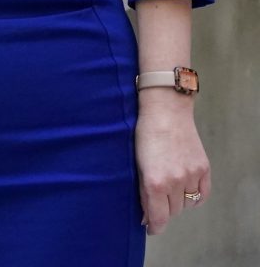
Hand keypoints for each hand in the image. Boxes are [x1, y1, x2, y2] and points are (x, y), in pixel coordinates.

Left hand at [135, 92, 210, 233]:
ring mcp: (191, 175)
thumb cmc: (143, 134)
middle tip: (156, 202)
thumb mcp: (136, 163)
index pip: (158, 217)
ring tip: (169, 191)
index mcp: (154, 182)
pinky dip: (195, 197)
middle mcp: (174, 182)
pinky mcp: (204, 169)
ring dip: (178, 203)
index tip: (151, 228)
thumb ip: (142, 189)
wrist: (165, 111)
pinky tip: (186, 191)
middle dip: (163, 209)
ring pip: (187, 204)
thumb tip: (146, 214)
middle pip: (172, 211)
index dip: (154, 226)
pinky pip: (202, 194)